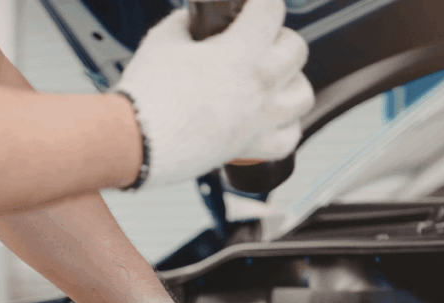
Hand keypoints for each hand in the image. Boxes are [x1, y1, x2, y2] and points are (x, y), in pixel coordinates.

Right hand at [114, 0, 313, 188]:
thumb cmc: (149, 95)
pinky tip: (272, 118)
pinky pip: (289, 138)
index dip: (261, 0)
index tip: (252, 3)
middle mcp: (260, 85)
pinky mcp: (251, 147)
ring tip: (273, 79)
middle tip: (259, 40)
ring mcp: (260, 119)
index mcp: (243, 52)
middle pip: (298, 49)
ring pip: (304, 95)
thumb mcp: (162, 41)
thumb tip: (190, 21)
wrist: (139, 140)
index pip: (272, 8)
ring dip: (292, 81)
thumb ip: (183, 25)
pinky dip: (287, 126)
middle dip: (279, 38)